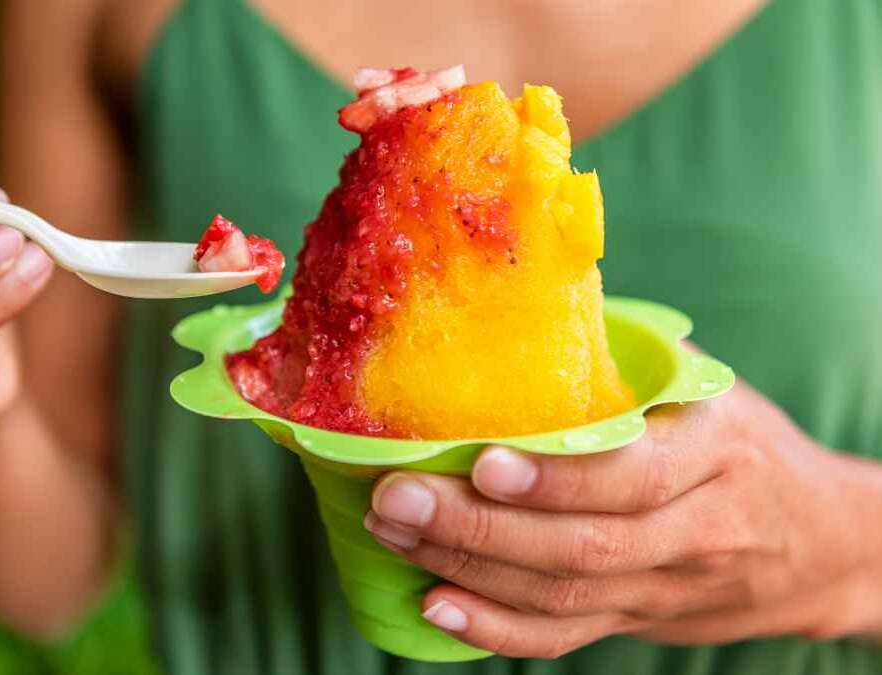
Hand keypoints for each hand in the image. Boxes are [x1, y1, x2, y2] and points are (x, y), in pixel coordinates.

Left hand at [365, 381, 881, 657]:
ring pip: (564, 597)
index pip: (633, 478)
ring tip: (394, 535)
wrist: (820, 542)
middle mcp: (697, 530)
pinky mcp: (639, 620)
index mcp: (714, 453)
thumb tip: (525, 311)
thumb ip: (632, 365)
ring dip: (469, 570)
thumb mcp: (708, 392)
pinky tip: (436, 604)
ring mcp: (667, 588)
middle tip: (396, 499)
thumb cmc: (745, 446)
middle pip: (583, 546)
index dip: (556, 479)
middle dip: (478, 528)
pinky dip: (496, 630)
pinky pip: (567, 638)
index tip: (481, 462)